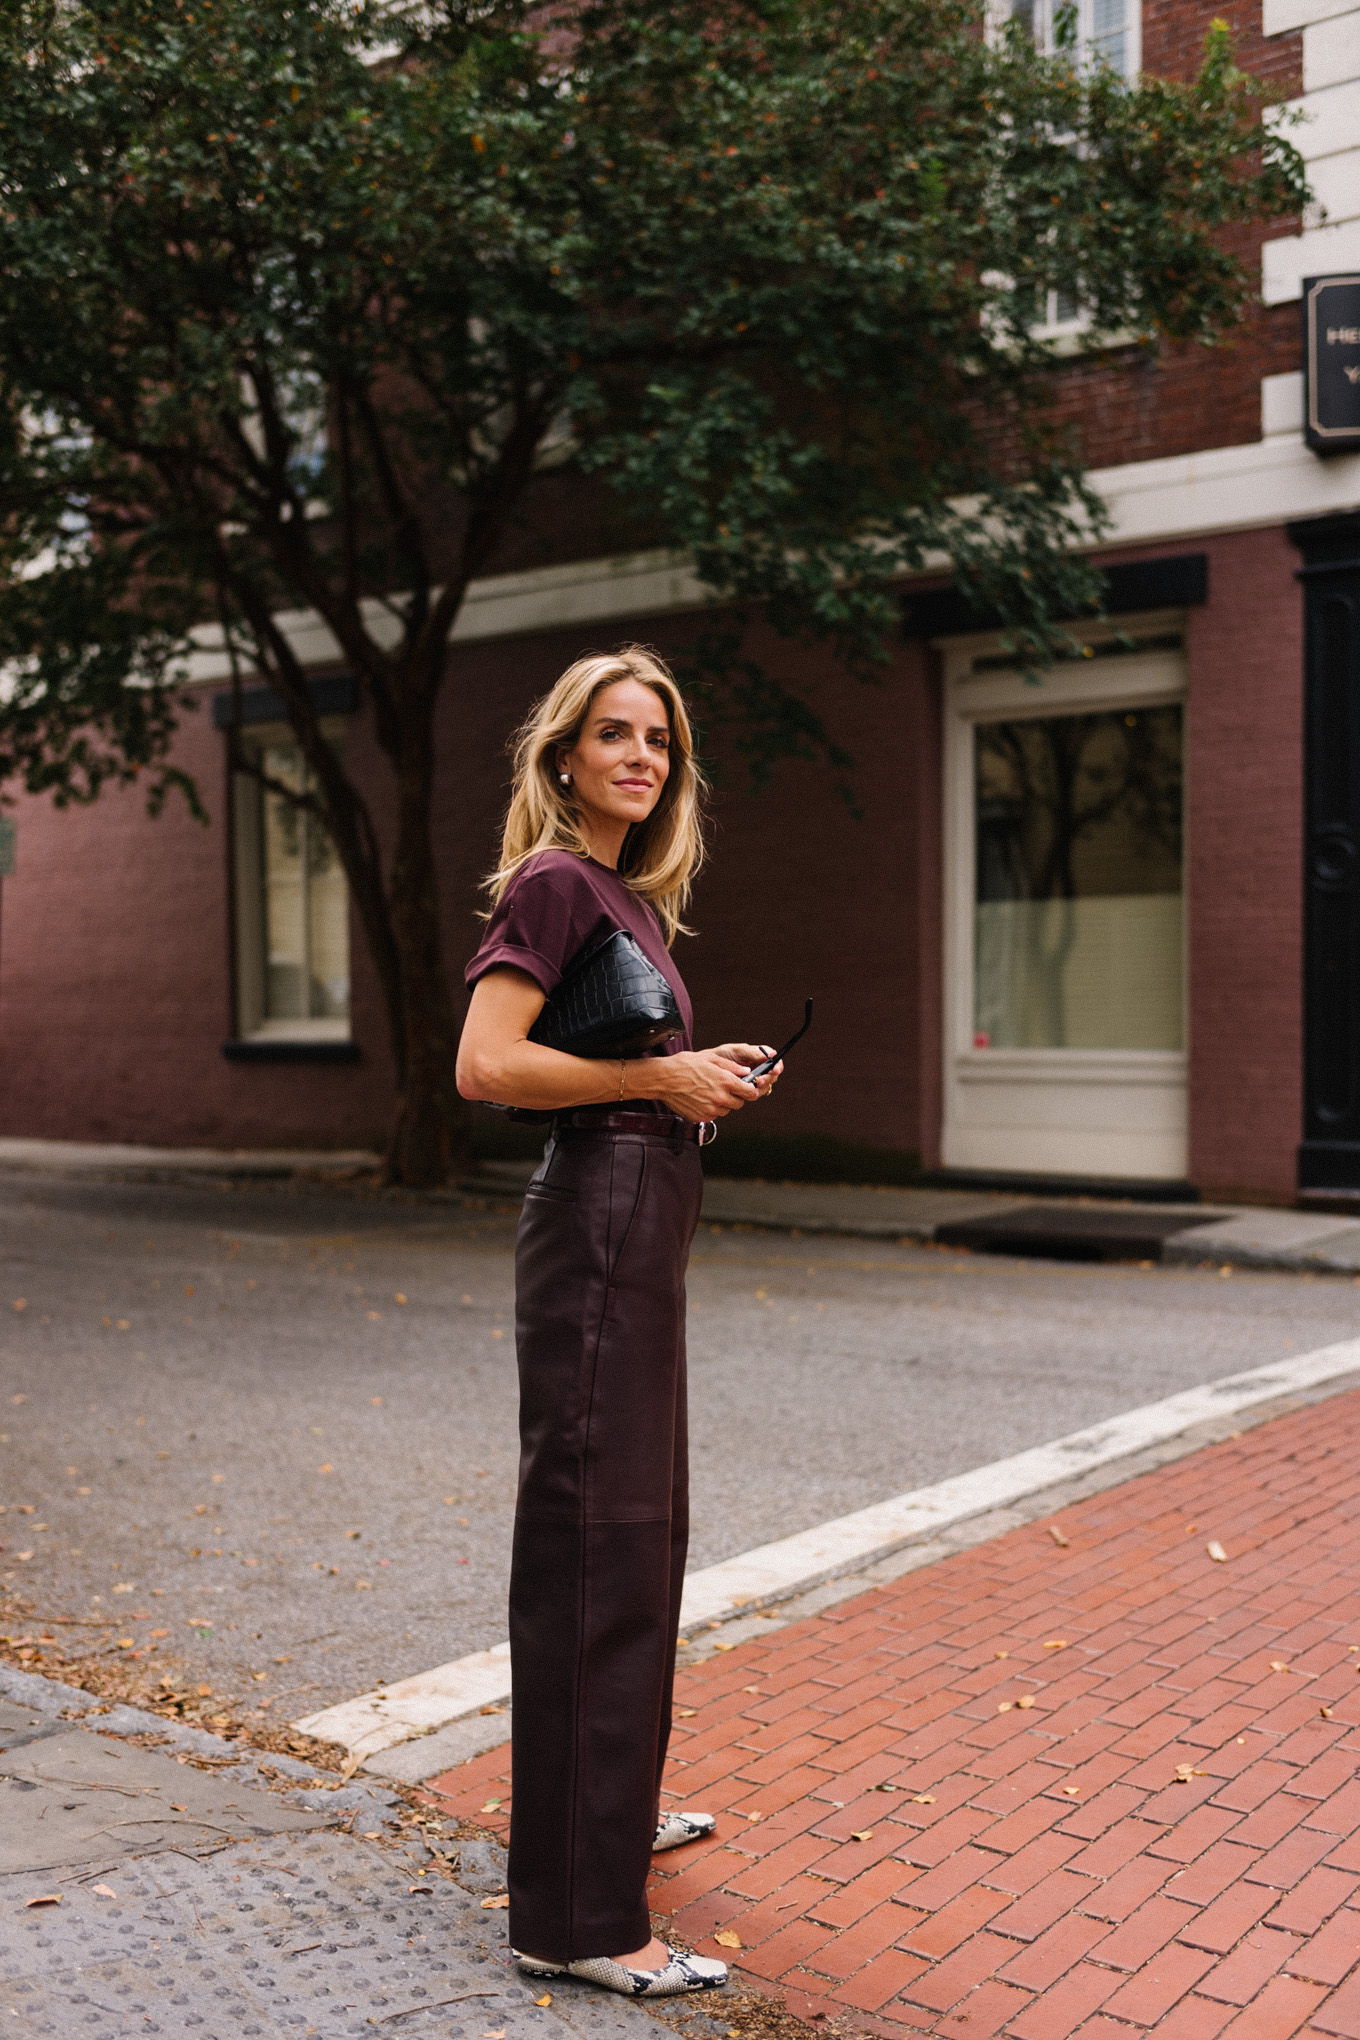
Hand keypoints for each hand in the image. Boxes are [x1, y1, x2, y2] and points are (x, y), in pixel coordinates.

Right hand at [647, 1046, 780, 1120]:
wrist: (663, 1079)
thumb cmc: (685, 1065)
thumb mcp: (711, 1058)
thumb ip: (732, 1067)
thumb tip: (746, 1071)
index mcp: (726, 1082)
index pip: (751, 1093)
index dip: (750, 1090)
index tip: (747, 1088)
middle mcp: (721, 1098)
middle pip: (740, 1103)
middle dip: (736, 1096)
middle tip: (725, 1088)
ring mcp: (711, 1110)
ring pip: (726, 1110)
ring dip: (723, 1103)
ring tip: (709, 1092)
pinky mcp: (701, 1117)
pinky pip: (713, 1115)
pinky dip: (710, 1109)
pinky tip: (701, 1098)